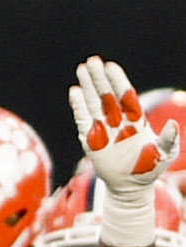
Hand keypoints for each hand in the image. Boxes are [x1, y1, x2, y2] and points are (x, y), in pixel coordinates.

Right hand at [75, 57, 171, 199]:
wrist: (131, 185)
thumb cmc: (151, 168)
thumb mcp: (165, 153)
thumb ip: (169, 139)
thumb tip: (171, 125)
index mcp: (136, 119)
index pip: (125, 95)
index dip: (118, 81)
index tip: (110, 67)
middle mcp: (118, 120)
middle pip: (107, 94)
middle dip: (99, 78)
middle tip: (91, 61)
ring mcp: (103, 129)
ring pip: (93, 103)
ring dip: (87, 86)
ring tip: (81, 69)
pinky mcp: (90, 141)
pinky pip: (83, 120)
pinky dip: (78, 106)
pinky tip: (75, 92)